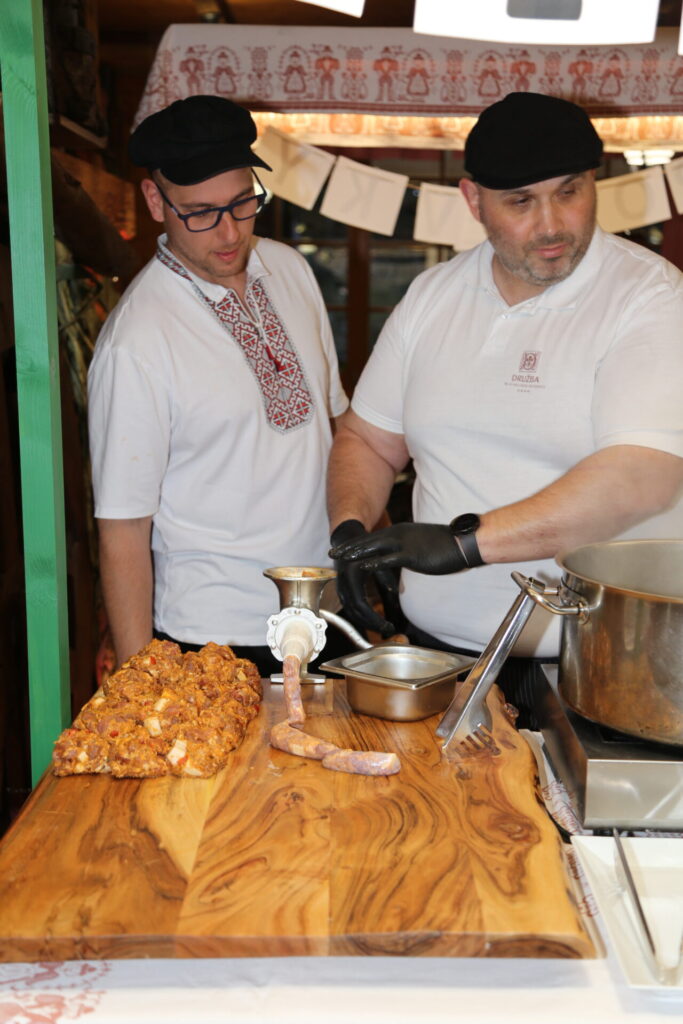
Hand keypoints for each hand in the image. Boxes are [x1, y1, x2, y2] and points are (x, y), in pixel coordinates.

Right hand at [330, 519, 400, 637]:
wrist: (346, 540)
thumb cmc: (365, 547)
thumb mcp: (377, 558)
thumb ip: (385, 575)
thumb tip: (395, 591)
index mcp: (351, 577)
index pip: (360, 604)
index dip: (373, 618)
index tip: (387, 625)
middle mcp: (343, 585)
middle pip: (355, 613)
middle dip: (372, 624)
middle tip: (389, 630)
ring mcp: (341, 589)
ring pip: (352, 613)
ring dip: (367, 623)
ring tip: (384, 627)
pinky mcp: (343, 591)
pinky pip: (352, 609)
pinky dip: (363, 617)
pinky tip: (375, 620)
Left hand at [330, 522, 469, 575]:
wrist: (462, 542)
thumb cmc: (446, 545)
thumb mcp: (423, 544)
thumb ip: (410, 548)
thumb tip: (405, 556)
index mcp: (401, 532)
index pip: (374, 537)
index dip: (357, 544)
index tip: (343, 549)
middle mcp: (399, 534)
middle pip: (368, 541)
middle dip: (349, 548)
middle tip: (333, 553)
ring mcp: (403, 543)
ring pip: (372, 548)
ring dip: (354, 553)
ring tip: (340, 558)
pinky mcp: (411, 554)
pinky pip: (387, 559)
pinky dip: (373, 563)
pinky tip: (362, 567)